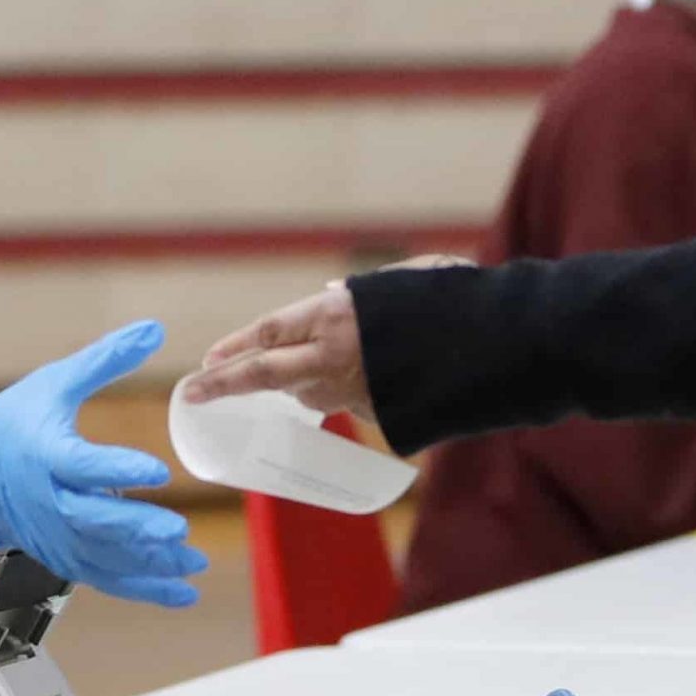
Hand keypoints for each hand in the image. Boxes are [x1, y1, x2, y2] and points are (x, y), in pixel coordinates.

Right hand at [0, 321, 207, 609]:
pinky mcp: (64, 556)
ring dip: (150, 565)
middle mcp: (49, 502)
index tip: (157, 471)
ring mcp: (56, 536)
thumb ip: (106, 360)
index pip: (83, 466)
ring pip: (105, 558)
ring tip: (192, 562)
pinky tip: (183, 592)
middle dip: (137, 531)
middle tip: (178, 531)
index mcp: (45, 456)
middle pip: (94, 522)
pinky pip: (107, 578)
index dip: (118, 471)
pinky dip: (145, 590)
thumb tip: (155, 329)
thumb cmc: (10, 425)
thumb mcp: (53, 383)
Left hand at [185, 256, 471, 424]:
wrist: (503, 348)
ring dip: (300, 386)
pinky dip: (350, 391)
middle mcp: (336, 355)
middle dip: (225, 384)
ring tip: (302, 377)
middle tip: (191, 394)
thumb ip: (362, 290)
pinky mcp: (380, 415)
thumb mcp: (406, 279)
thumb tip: (331, 291)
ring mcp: (357, 391)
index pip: (270, 332)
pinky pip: (351, 402)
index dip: (236, 346)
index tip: (207, 360)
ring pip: (310, 392)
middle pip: (267, 374)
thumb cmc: (459, 301)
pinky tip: (372, 379)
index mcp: (337, 314)